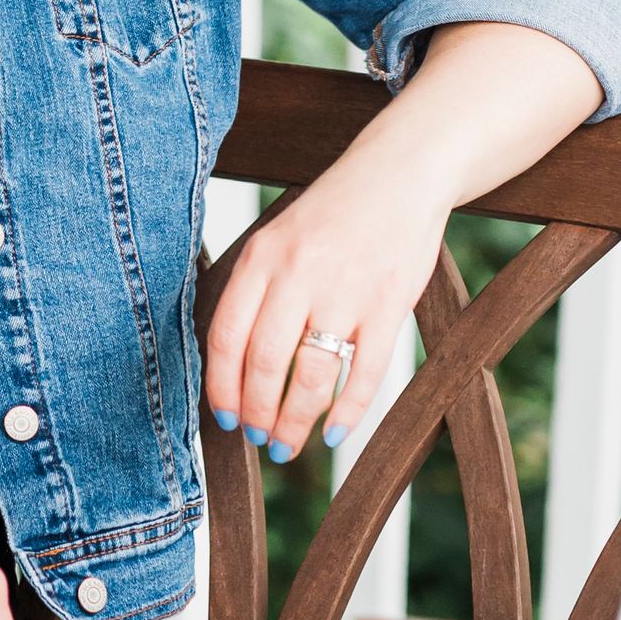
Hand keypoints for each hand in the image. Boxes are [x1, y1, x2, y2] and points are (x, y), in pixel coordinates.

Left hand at [203, 158, 448, 461]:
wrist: (399, 173)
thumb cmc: (333, 212)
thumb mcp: (279, 236)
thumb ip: (256, 287)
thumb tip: (231, 360)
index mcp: (263, 257)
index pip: (227, 337)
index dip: (221, 386)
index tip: (222, 416)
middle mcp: (299, 274)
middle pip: (266, 364)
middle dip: (257, 414)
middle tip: (257, 439)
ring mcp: (346, 292)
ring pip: (312, 378)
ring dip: (296, 423)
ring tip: (287, 445)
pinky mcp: (389, 306)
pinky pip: (365, 374)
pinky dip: (348, 413)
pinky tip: (335, 433)